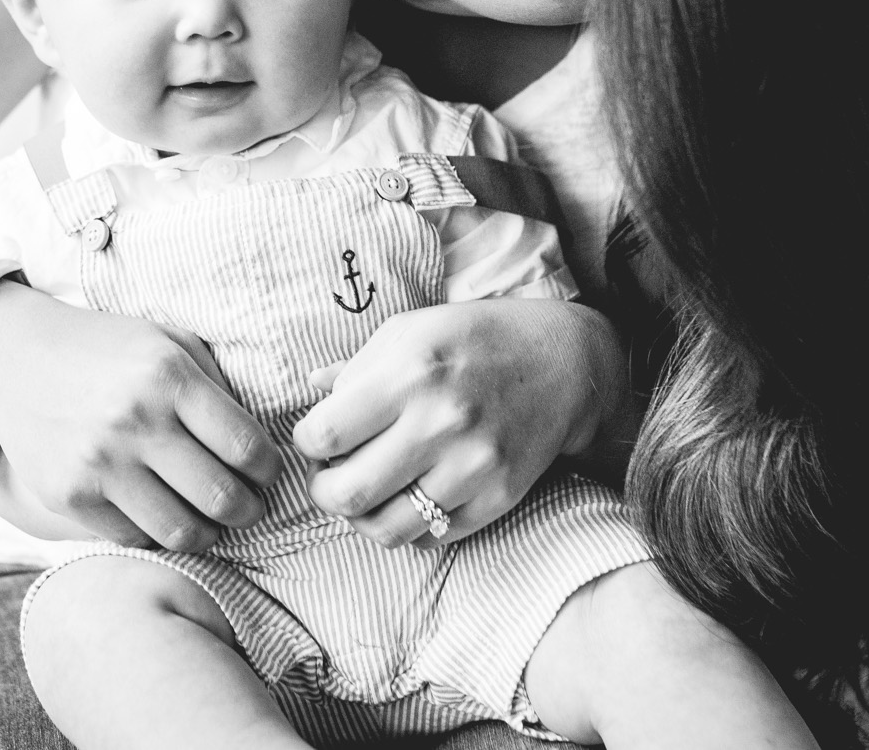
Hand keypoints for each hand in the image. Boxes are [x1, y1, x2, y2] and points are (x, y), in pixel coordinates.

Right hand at [0, 282, 284, 551]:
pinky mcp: (70, 496)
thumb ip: (217, 385)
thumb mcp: (168, 341)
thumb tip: (263, 443)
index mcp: (170, 377)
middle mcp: (136, 422)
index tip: (265, 473)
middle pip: (223, 499)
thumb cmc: (106, 348)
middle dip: (249, 510)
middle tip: (248, 506)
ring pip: (182, 531)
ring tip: (210, 520)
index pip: (247, 448)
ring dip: (208, 533)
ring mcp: (100, 463)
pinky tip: (161, 513)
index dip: (269, 470)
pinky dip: (156, 533)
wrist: (15, 355)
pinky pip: (134, 536)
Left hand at [292, 298, 625, 547]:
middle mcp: (442, 423)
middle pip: (347, 495)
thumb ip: (355, 367)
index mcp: (410, 373)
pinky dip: (408, 523)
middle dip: (323, 491)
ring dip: (361, 517)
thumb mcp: (409, 331)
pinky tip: (408, 494)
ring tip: (365, 490)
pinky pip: (431, 537)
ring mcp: (474, 467)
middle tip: (329, 475)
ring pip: (386, 530)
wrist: (562, 361)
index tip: (316, 438)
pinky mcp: (499, 497)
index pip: (323, 436)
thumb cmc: (474, 339)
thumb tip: (308, 391)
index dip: (306, 443)